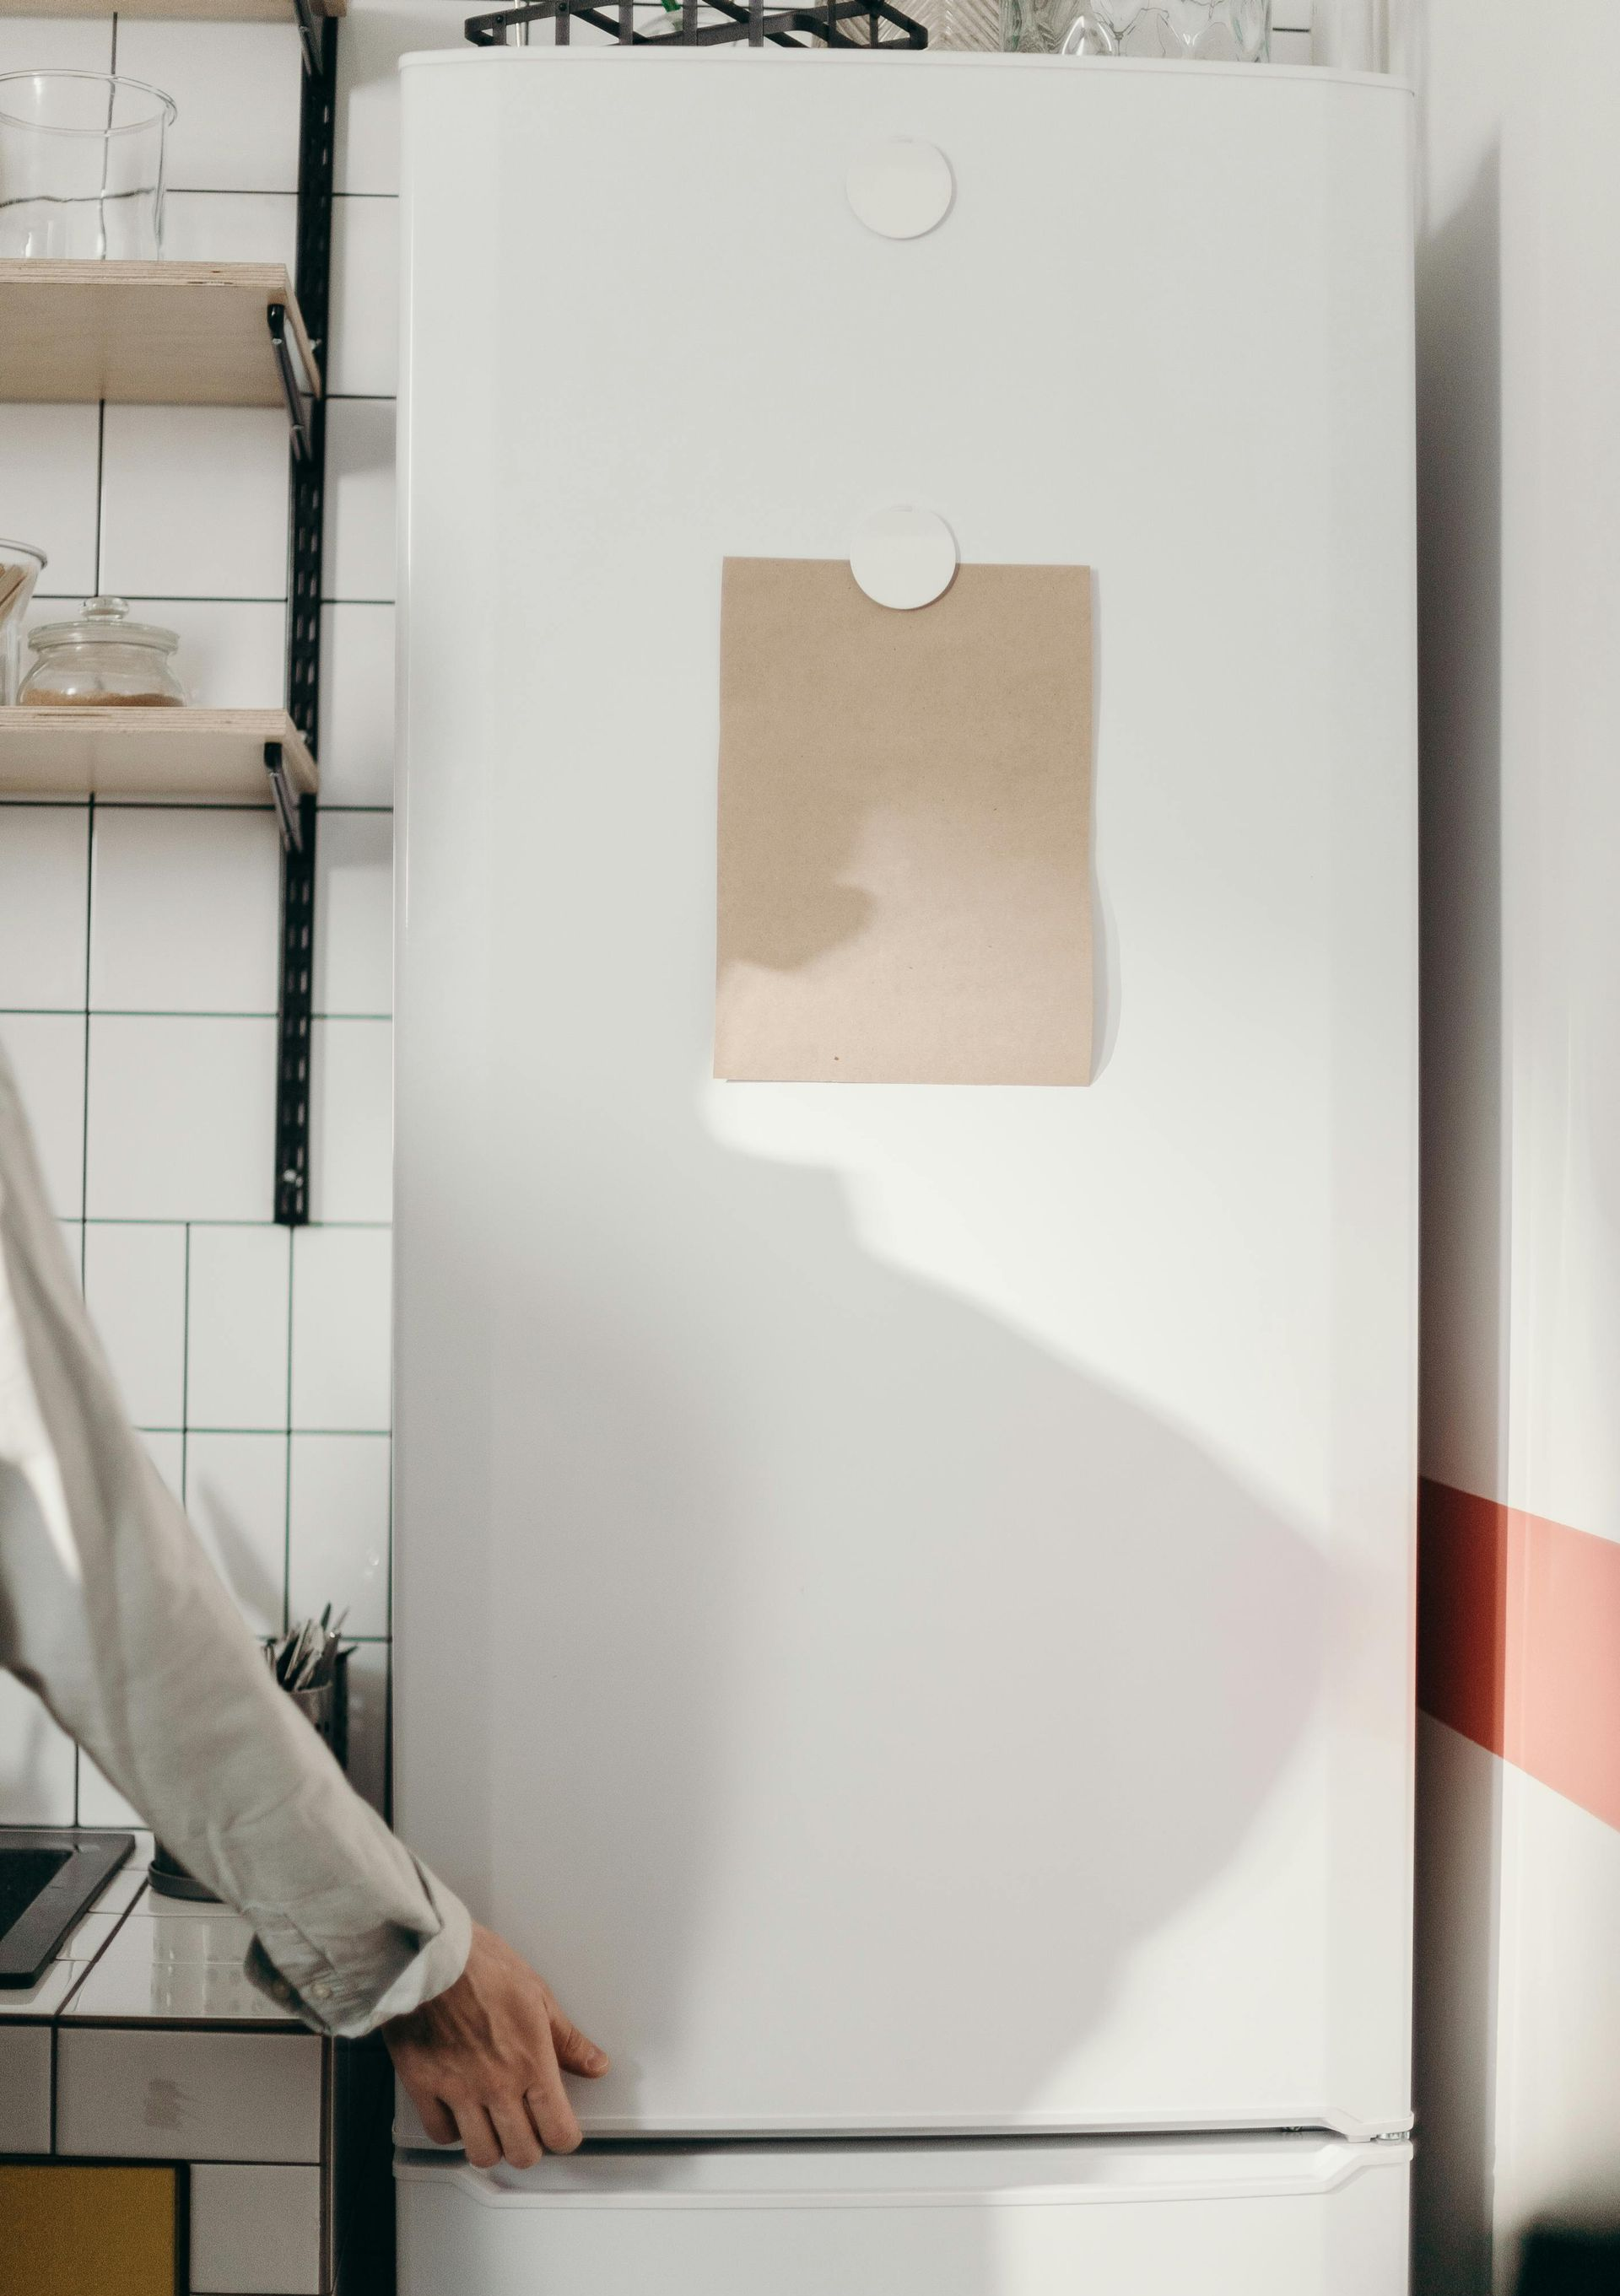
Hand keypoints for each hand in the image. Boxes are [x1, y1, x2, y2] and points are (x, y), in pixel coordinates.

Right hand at [383, 1922, 608, 2168]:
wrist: (428, 1954)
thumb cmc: (480, 1964)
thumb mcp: (537, 1993)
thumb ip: (566, 2039)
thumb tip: (595, 2064)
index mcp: (531, 2061)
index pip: (559, 2131)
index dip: (565, 2137)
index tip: (561, 2128)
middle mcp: (497, 2084)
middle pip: (522, 2153)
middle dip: (531, 2146)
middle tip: (528, 2127)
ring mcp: (459, 2090)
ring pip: (482, 2153)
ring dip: (492, 2145)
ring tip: (494, 2125)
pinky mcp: (423, 2088)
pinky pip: (440, 2135)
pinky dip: (452, 2131)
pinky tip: (459, 2112)